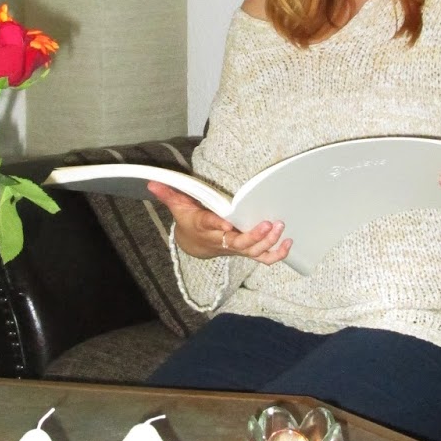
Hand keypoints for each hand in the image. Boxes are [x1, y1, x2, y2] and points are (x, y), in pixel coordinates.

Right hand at [147, 182, 291, 265]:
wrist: (196, 245)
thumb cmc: (191, 223)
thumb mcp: (178, 208)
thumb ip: (169, 194)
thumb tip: (152, 182)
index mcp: (206, 227)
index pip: (210, 226)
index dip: (218, 225)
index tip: (226, 222)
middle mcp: (223, 240)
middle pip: (239, 243)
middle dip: (254, 236)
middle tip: (268, 223)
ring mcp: (237, 248)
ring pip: (253, 252)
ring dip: (268, 242)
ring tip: (280, 227)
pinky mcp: (247, 251)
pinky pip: (263, 257)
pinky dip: (277, 253)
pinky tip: (288, 242)